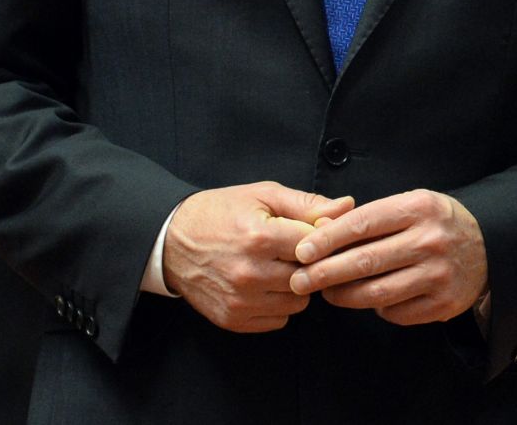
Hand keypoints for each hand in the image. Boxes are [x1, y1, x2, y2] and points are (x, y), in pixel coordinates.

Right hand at [163, 181, 354, 332]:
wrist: (170, 241)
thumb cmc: (220, 213)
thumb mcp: (262, 196)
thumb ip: (307, 204)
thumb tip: (346, 207)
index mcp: (261, 237)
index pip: (317, 247)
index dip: (324, 239)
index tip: (320, 235)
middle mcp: (251, 273)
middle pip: (310, 277)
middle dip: (310, 264)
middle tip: (298, 251)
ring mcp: (241, 300)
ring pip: (299, 302)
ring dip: (297, 287)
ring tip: (280, 267)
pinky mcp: (233, 319)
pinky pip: (279, 320)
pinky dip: (279, 304)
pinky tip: (267, 285)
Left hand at [288, 189, 486, 326]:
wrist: (488, 246)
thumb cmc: (436, 222)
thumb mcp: (411, 204)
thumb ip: (371, 216)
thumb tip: (321, 231)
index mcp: (419, 208)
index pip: (363, 223)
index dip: (328, 239)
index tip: (302, 250)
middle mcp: (430, 241)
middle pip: (366, 261)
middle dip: (326, 273)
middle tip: (299, 280)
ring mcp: (438, 275)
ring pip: (378, 293)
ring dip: (344, 296)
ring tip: (326, 292)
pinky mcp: (443, 304)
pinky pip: (396, 313)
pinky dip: (377, 308)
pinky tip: (368, 300)